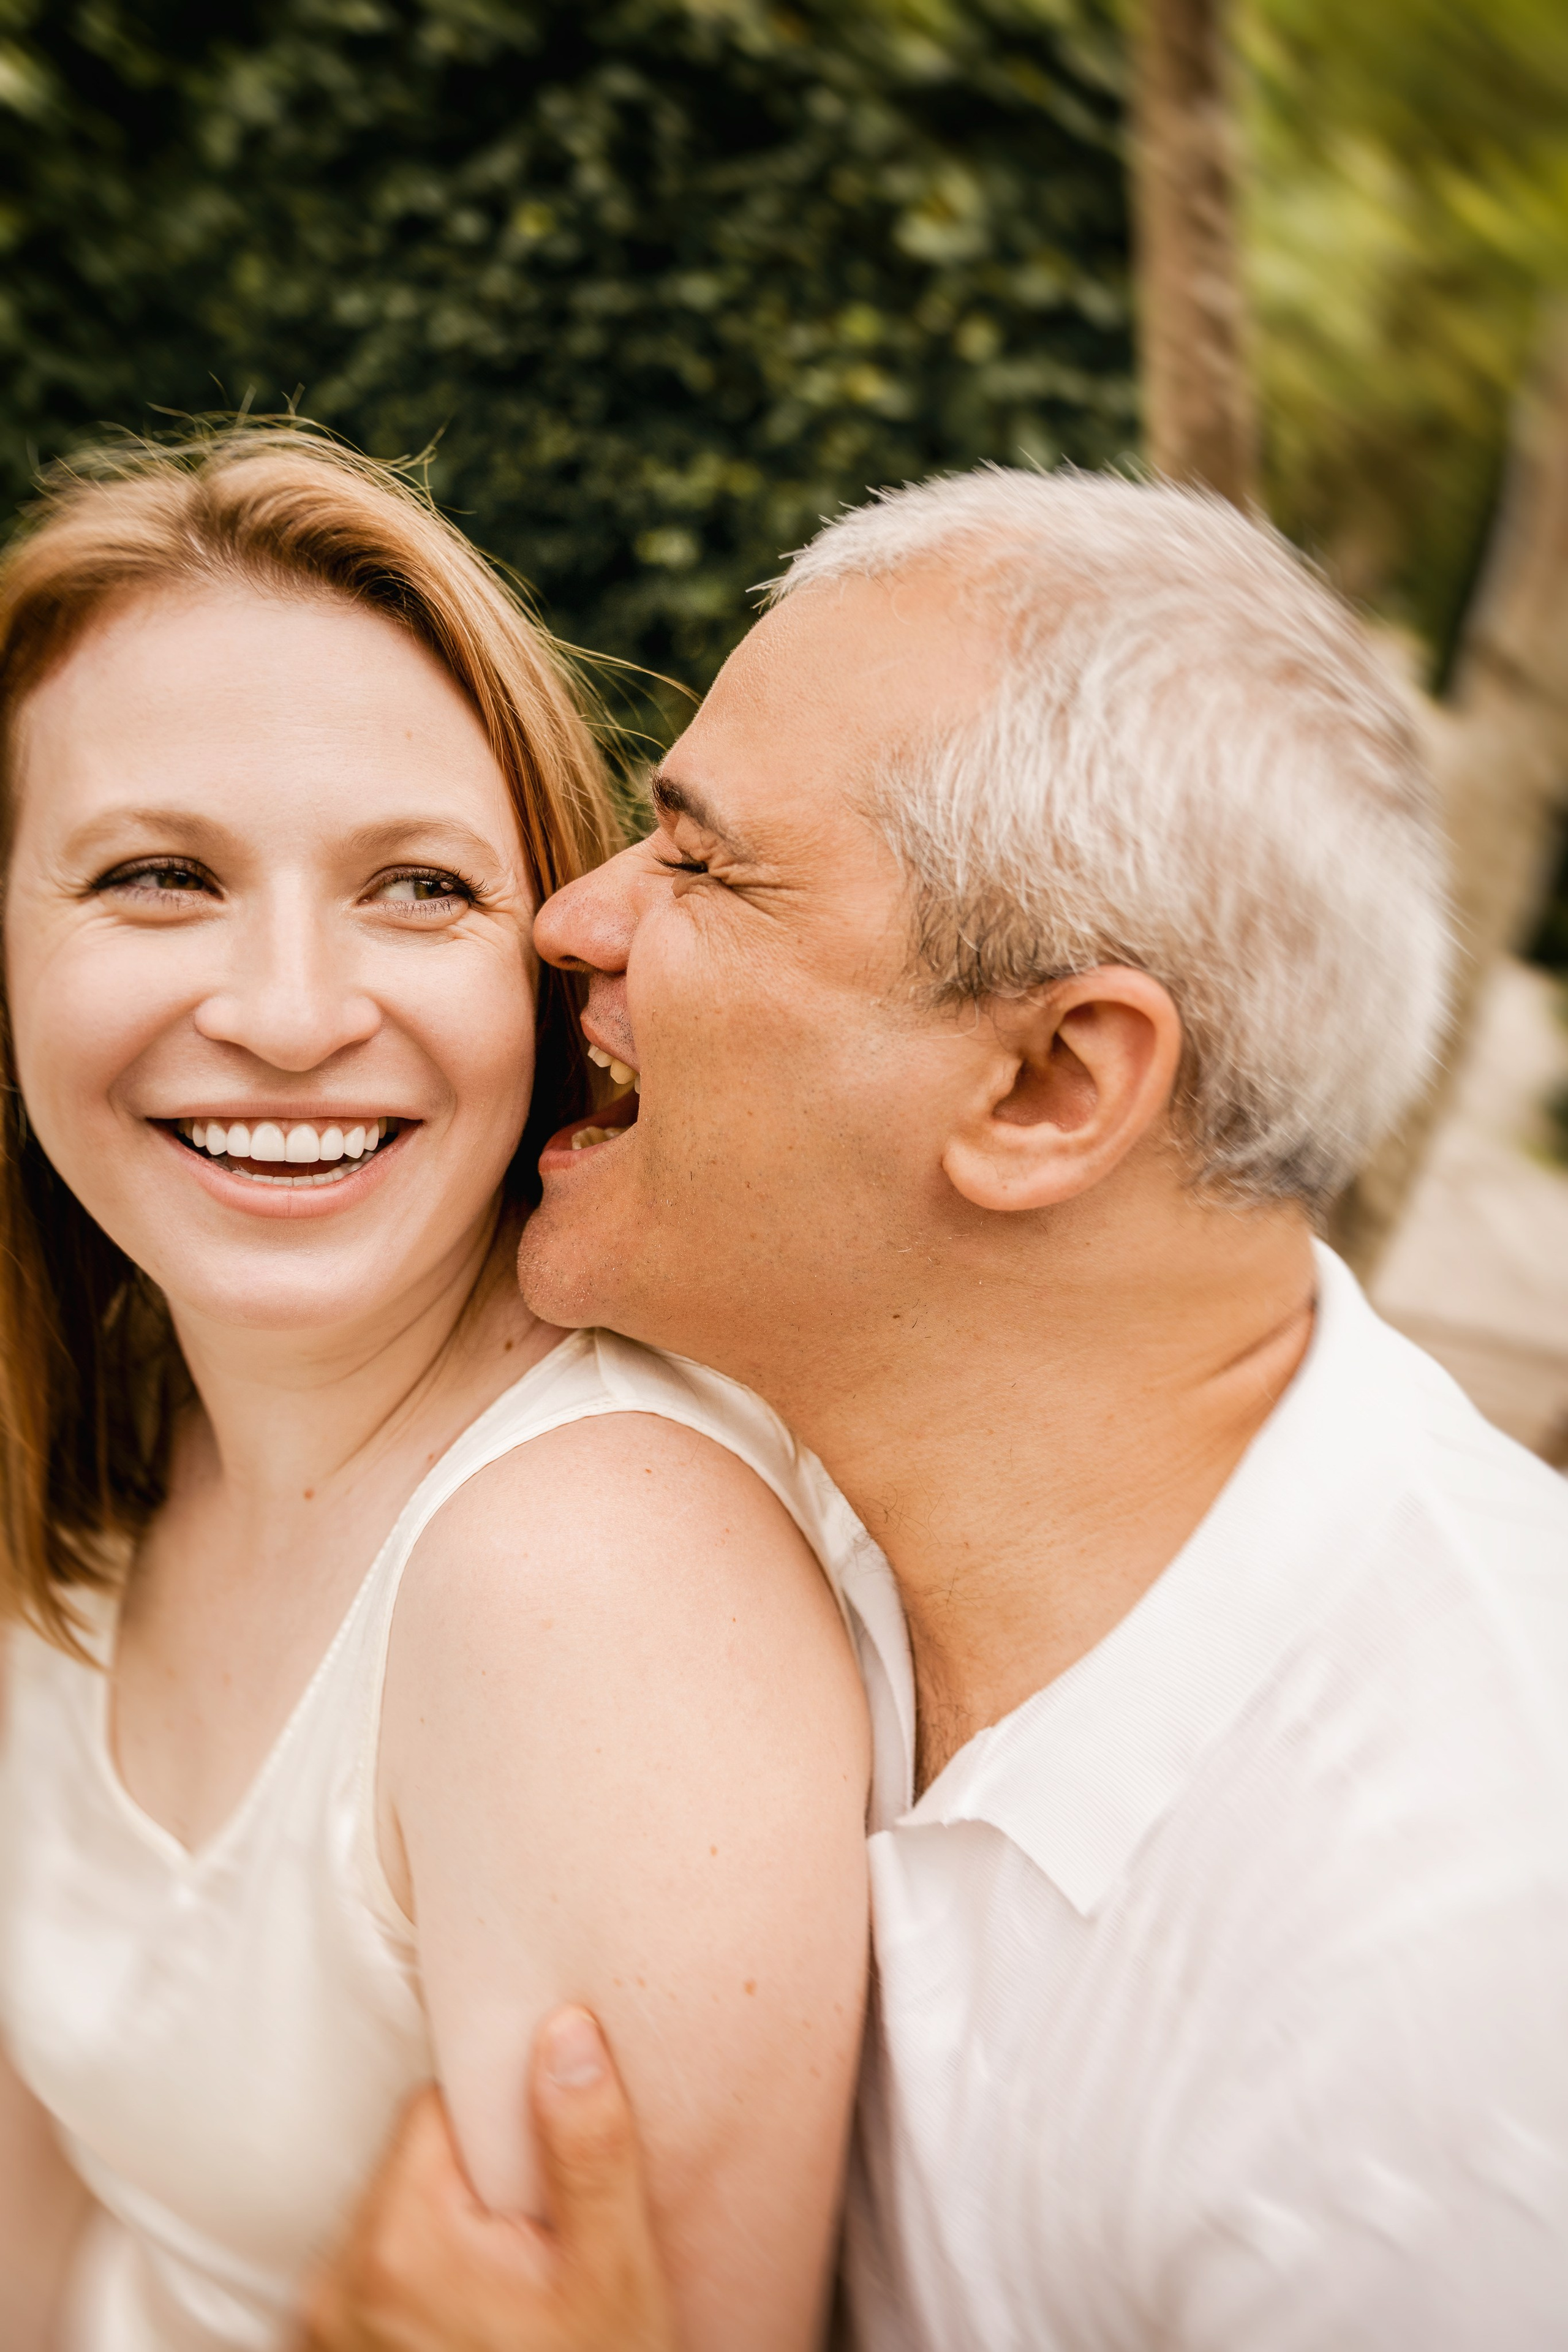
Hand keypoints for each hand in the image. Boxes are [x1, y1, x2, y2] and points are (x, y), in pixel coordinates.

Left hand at [297, 2008, 681, 2351]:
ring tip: (504, 2297)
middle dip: (470, 2186)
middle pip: (408, 2165)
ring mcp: (323, 2332)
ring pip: (390, 2219)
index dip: (499, 2128)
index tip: (539, 2185)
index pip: (434, 2109)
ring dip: (443, 2235)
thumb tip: (562, 2031)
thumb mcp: (613, 2268)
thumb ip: (585, 2144)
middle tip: (532, 2248)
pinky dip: (415, 2285)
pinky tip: (471, 2325)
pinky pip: (371, 2277)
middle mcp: (336, 2285)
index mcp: (398, 2243)